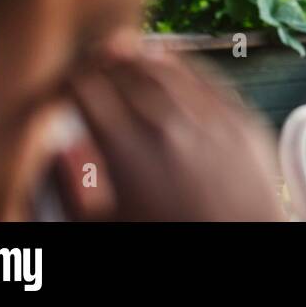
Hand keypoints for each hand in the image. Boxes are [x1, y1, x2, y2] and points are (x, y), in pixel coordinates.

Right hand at [67, 49, 283, 220]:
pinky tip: (169, 64)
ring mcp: (211, 119)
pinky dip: (182, 65)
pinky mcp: (243, 120)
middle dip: (101, 63)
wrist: (239, 252)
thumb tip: (61, 147)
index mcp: (128, 152)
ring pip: (167, 67)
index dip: (68, 81)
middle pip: (125, 71)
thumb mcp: (103, 226)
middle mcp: (170, 127)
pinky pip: (208, 77)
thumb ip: (71, 188)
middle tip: (88, 63)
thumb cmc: (166, 241)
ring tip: (122, 54)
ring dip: (139, 58)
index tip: (62, 84)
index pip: (87, 90)